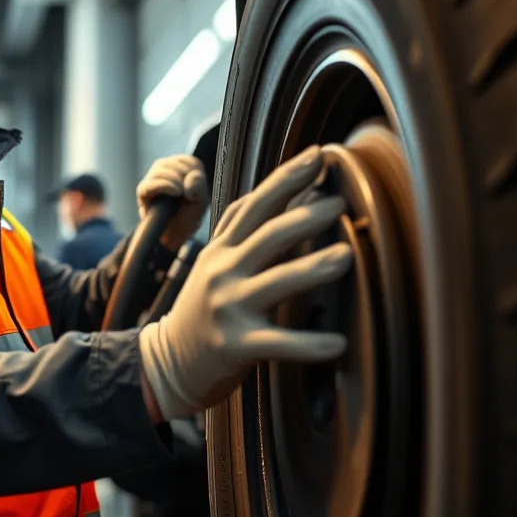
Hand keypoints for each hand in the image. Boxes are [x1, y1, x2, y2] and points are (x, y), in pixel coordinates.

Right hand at [136, 154, 208, 251]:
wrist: (176, 236)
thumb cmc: (188, 217)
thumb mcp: (200, 200)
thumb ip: (199, 185)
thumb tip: (189, 179)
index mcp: (178, 170)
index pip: (186, 160)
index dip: (193, 169)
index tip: (197, 184)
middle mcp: (162, 172)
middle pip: (172, 162)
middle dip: (184, 175)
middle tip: (188, 192)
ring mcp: (151, 181)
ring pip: (160, 168)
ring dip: (174, 179)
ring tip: (181, 193)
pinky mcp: (143, 193)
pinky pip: (150, 183)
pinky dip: (165, 185)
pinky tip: (175, 192)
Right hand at [138, 145, 352, 420]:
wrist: (169, 360)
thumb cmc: (205, 307)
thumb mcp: (216, 262)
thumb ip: (245, 230)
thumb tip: (290, 192)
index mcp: (221, 249)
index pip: (255, 206)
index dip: (286, 179)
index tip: (317, 156)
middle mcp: (222, 272)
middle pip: (266, 237)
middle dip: (304, 217)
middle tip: (340, 203)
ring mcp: (229, 308)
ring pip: (274, 282)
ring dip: (312, 268)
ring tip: (347, 255)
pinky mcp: (236, 346)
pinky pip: (278, 343)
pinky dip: (308, 344)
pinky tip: (339, 344)